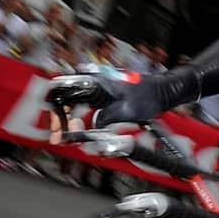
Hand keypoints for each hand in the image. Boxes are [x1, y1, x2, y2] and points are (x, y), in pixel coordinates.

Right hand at [45, 71, 169, 142]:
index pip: (63, 91)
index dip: (56, 111)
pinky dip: (78, 118)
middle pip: (65, 98)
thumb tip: (91, 126)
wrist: (161, 93)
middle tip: (60, 136)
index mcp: (96, 81)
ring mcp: (97, 88)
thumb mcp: (125, 111)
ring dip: (68, 119)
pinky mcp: (102, 95)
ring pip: (73, 103)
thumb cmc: (148, 97)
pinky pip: (84, 106)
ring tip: (69, 135)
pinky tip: (79, 130)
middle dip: (60, 118)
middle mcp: (94, 82)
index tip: (58, 128)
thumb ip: (104, 118)